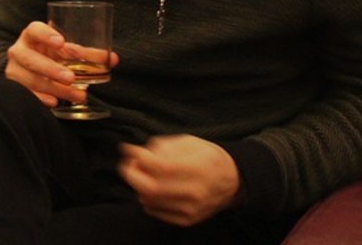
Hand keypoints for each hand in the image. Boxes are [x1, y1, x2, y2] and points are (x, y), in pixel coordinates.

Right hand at [3, 20, 118, 106]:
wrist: (27, 69)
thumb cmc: (50, 55)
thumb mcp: (65, 51)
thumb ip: (87, 54)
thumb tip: (113, 59)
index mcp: (32, 36)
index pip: (34, 30)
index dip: (46, 35)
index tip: (61, 42)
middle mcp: (19, 51)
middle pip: (30, 58)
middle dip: (51, 69)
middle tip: (72, 77)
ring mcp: (14, 70)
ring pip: (31, 79)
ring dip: (55, 88)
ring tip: (77, 95)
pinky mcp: (15, 87)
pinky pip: (26, 94)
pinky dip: (41, 98)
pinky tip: (55, 102)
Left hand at [118, 135, 240, 225]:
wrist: (232, 180)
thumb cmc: (207, 157)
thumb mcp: (189, 142)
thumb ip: (162, 147)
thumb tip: (137, 153)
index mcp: (197, 168)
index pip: (160, 167)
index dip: (139, 158)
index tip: (130, 150)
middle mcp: (195, 192)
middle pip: (151, 188)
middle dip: (131, 174)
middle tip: (129, 164)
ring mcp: (191, 209)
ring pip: (149, 201)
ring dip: (138, 186)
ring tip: (142, 174)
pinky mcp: (187, 219)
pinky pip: (155, 212)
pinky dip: (147, 199)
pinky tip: (152, 189)